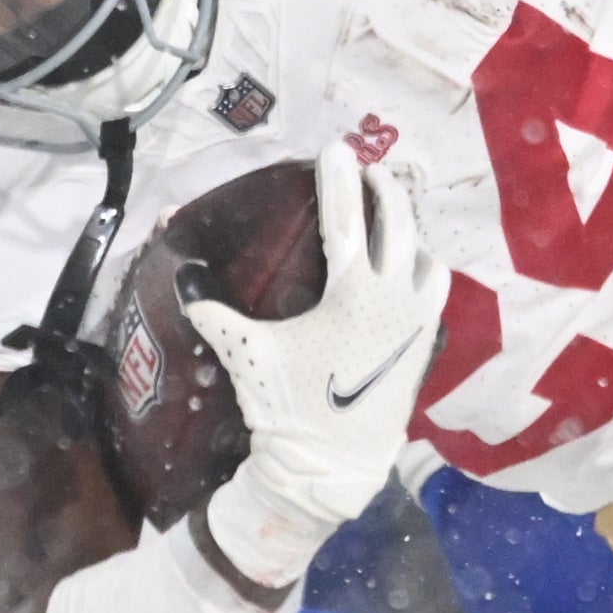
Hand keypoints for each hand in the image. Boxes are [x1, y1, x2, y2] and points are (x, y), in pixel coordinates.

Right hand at [185, 151, 449, 598]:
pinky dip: (422, 266)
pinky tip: (407, 267)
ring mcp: (418, 319)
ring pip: (426, 253)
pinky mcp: (428, 341)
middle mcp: (395, 297)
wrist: (333, 464)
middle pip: (399, 222)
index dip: (339, 179)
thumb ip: (214, 312)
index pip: (347, 217)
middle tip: (370, 171)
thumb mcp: (247, 354)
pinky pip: (434, 288)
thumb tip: (178, 278)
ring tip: (392, 216)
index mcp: (353, 291)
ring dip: (410, 229)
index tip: (335, 148)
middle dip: (384, 190)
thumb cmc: (289, 405)